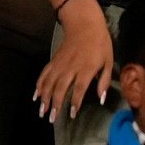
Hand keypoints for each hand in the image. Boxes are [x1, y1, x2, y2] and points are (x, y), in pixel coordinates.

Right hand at [34, 0, 112, 122]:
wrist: (85, 25)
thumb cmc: (100, 44)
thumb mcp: (108, 60)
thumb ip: (104, 80)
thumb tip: (102, 98)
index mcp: (86, 68)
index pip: (78, 89)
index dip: (74, 103)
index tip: (72, 115)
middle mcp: (70, 68)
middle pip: (60, 89)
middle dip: (55, 105)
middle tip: (51, 119)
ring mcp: (59, 64)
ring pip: (49, 84)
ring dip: (44, 99)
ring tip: (42, 112)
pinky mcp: (53, 61)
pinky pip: (43, 75)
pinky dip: (38, 86)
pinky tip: (35, 96)